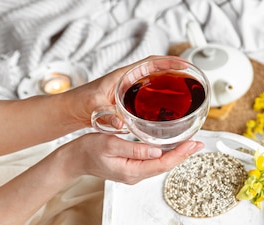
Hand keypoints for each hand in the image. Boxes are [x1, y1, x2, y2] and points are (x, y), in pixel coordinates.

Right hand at [57, 134, 203, 183]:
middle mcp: (136, 175)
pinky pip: (154, 163)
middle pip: (166, 166)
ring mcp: (135, 173)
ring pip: (161, 165)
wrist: (73, 159)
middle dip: (184, 154)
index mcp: (132, 171)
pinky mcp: (133, 168)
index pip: (163, 164)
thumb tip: (157, 151)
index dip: (181, 154)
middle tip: (200, 144)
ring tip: (191, 145)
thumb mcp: (110, 144)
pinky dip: (166, 155)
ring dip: (177, 155)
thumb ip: (134, 148)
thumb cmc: (87, 149)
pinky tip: (174, 148)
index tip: (193, 145)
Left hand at [64, 55, 190, 128]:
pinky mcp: (130, 99)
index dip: (168, 62)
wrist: (71, 110)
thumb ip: (107, 115)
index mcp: (123, 76)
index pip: (150, 63)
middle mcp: (129, 80)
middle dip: (175, 72)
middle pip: (157, 71)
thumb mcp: (94, 108)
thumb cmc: (81, 103)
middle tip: (192, 78)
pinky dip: (163, 97)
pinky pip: (151, 94)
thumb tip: (120, 123)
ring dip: (170, 84)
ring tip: (187, 91)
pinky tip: (171, 108)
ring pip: (156, 82)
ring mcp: (130, 89)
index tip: (183, 64)